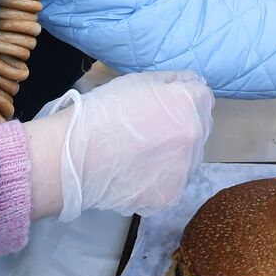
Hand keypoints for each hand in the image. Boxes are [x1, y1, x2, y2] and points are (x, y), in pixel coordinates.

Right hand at [24, 71, 213, 221]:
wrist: (72, 156)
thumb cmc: (101, 112)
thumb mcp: (138, 81)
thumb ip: (171, 81)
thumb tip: (190, 83)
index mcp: (189, 104)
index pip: (202, 96)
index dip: (182, 97)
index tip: (162, 104)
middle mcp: (195, 136)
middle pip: (199, 126)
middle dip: (182, 124)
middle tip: (150, 129)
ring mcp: (184, 169)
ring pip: (189, 157)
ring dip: (175, 153)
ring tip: (141, 153)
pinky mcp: (170, 195)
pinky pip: (173, 182)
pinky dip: (159, 178)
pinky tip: (137, 172)